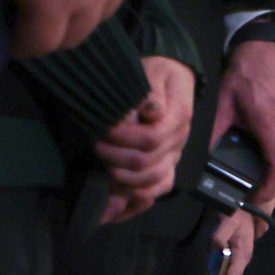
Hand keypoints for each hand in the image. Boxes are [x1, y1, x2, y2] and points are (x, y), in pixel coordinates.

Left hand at [95, 54, 194, 222]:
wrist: (169, 75)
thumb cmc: (156, 72)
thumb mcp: (153, 72)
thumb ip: (150, 93)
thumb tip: (150, 111)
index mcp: (178, 118)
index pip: (151, 139)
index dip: (123, 139)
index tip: (103, 130)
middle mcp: (178, 141)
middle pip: (148, 164)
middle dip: (114, 159)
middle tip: (96, 146)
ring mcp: (173, 156)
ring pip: (152, 182)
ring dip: (121, 180)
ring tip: (102, 169)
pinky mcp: (166, 165)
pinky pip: (158, 190)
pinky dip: (136, 200)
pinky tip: (115, 202)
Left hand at [206, 210, 253, 274]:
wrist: (245, 207)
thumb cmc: (238, 215)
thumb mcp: (229, 222)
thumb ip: (220, 235)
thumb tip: (213, 248)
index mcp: (243, 255)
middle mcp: (242, 259)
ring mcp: (239, 256)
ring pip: (228, 274)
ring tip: (203, 271)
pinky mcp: (235, 252)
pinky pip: (226, 266)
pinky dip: (216, 268)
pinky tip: (207, 263)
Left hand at [215, 37, 274, 215]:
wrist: (270, 48)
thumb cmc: (245, 74)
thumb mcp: (222, 104)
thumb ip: (214, 133)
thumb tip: (201, 159)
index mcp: (273, 123)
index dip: (269, 189)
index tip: (254, 198)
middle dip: (269, 180)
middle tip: (249, 185)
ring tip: (255, 165)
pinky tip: (265, 146)